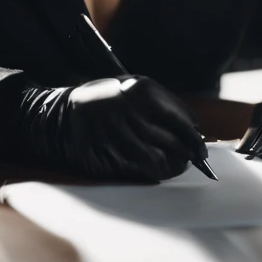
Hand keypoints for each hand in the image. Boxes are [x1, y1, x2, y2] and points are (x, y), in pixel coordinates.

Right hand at [16, 74, 204, 181]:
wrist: (63, 116)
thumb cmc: (105, 101)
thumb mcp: (132, 88)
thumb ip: (161, 103)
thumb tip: (194, 128)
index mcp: (143, 91)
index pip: (184, 121)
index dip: (195, 139)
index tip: (199, 148)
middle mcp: (134, 113)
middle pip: (176, 143)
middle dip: (187, 155)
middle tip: (190, 160)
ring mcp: (120, 136)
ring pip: (162, 161)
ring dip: (172, 167)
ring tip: (173, 166)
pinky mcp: (109, 156)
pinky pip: (141, 171)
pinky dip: (152, 173)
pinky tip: (153, 169)